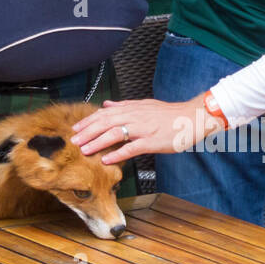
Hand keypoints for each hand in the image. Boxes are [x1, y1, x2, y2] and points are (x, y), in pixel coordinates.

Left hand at [71, 92, 225, 163]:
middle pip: (105, 123)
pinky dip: (118, 154)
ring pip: (114, 134)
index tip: (75, 128)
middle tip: (73, 140)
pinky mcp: (152, 141)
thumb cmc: (169, 114)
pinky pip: (131, 148)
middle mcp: (134, 117)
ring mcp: (143, 129)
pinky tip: (107, 160)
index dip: (88, 121)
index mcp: (132, 109)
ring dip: (97, 142)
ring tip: (84, 150)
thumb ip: (124, 106)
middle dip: (87, 132)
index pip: (104, 113)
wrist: (191, 118)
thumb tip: (106, 104)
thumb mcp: (144, 105)